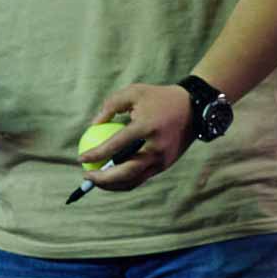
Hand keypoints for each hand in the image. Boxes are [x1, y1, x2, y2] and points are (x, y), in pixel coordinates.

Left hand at [76, 82, 194, 192]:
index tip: (81, 158)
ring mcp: (162, 160)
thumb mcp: (134, 92)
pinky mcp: (166, 165)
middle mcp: (155, 148)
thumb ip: (111, 106)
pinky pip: (142, 177)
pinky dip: (126, 180)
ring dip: (113, 185)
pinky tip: (113, 177)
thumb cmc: (160, 98)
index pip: (115, 146)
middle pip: (125, 173)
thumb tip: (93, 126)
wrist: (195, 108)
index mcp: (145, 128)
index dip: (95, 154)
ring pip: (134, 180)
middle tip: (87, 176)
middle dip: (102, 180)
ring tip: (97, 181)